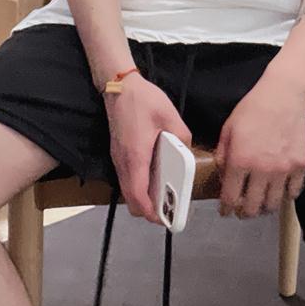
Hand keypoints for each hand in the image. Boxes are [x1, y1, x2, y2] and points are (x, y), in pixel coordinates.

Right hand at [105, 75, 192, 224]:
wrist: (120, 86)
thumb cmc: (143, 100)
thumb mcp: (170, 116)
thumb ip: (181, 138)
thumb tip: (186, 153)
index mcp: (136, 155)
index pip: (137, 194)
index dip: (149, 211)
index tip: (164, 219)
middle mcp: (123, 161)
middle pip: (130, 199)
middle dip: (147, 210)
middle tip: (168, 210)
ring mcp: (118, 159)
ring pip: (127, 190)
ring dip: (143, 198)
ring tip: (164, 196)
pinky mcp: (118, 154)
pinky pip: (127, 179)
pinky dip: (139, 187)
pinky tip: (155, 179)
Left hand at [214, 72, 304, 218]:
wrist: (284, 96)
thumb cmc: (253, 109)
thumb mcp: (228, 130)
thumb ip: (222, 156)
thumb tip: (223, 177)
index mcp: (240, 161)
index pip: (230, 198)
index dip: (226, 209)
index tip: (226, 212)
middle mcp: (262, 170)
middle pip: (252, 208)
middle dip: (244, 213)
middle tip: (242, 211)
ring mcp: (283, 170)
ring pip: (273, 205)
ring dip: (264, 207)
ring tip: (261, 202)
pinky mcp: (300, 166)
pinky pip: (293, 192)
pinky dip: (286, 195)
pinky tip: (280, 190)